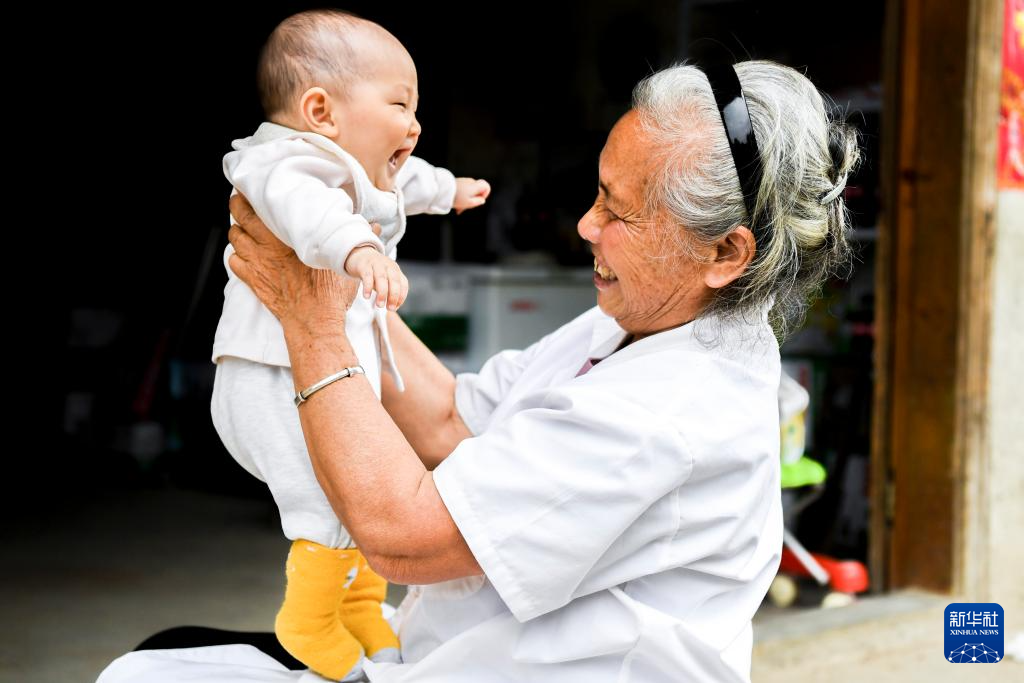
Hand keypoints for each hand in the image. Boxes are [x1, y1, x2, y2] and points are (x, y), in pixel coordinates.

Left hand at [226, 192, 359, 330]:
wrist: (313, 320)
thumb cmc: (329, 292)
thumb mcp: (346, 262)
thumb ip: (356, 240)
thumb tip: (374, 226)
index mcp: (289, 237)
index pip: (263, 208)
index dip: (254, 196)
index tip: (255, 189)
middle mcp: (268, 247)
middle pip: (241, 218)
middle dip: (237, 206)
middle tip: (238, 201)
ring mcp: (257, 264)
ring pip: (235, 238)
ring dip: (237, 231)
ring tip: (242, 227)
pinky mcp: (253, 280)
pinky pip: (234, 262)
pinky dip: (237, 256)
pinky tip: (245, 255)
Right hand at [343, 245, 409, 310]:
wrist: (360, 254)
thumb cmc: (374, 272)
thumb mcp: (385, 279)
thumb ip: (390, 290)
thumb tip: (392, 307)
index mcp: (396, 270)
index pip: (403, 284)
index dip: (401, 297)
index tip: (395, 308)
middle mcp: (388, 266)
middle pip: (394, 281)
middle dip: (393, 296)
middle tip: (389, 309)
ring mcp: (376, 264)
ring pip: (382, 278)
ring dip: (382, 293)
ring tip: (379, 305)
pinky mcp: (364, 265)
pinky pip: (367, 276)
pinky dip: (368, 287)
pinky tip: (367, 296)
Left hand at [452, 177, 490, 214]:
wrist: (442, 190)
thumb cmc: (456, 197)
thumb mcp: (470, 203)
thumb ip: (478, 201)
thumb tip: (482, 200)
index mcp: (476, 186)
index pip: (487, 186)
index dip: (486, 194)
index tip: (479, 200)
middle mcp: (471, 181)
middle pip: (477, 191)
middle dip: (473, 200)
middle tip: (466, 208)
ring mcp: (464, 181)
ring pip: (469, 192)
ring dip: (465, 200)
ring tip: (458, 208)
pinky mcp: (457, 183)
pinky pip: (462, 191)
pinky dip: (461, 197)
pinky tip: (455, 204)